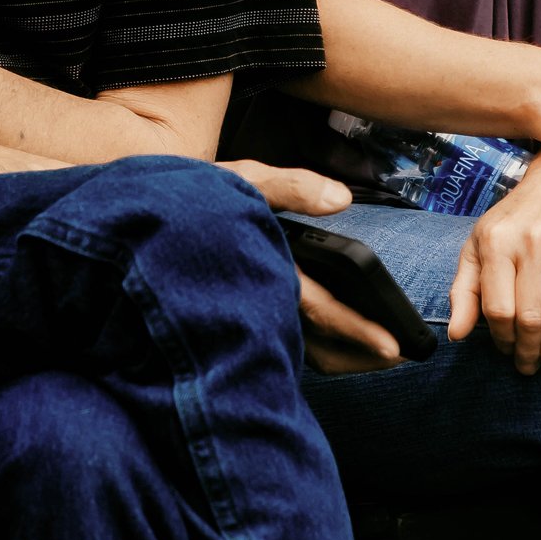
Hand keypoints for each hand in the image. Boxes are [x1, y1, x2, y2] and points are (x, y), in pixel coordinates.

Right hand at [215, 161, 404, 374]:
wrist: (145, 221)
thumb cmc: (195, 197)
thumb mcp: (246, 180)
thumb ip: (293, 188)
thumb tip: (341, 199)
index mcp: (267, 269)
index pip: (320, 309)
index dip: (358, 330)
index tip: (392, 348)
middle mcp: (259, 302)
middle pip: (317, 347)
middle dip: (359, 357)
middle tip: (396, 359)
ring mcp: (248, 316)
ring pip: (301, 352)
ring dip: (340, 357)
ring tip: (373, 355)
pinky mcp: (241, 317)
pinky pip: (283, 345)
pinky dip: (314, 349)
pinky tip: (331, 341)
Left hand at [451, 150, 540, 374]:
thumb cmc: (515, 220)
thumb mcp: (479, 246)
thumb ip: (464, 289)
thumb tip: (456, 335)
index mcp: (495, 242)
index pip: (498, 309)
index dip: (502, 339)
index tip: (507, 352)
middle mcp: (530, 240)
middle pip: (530, 314)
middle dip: (530, 348)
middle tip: (532, 365)